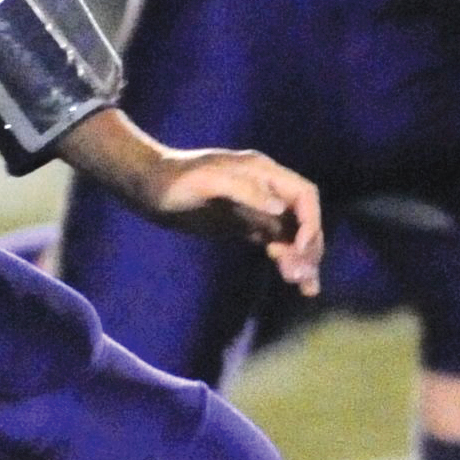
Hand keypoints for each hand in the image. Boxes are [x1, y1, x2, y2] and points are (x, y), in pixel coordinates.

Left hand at [137, 147, 324, 293]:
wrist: (150, 187)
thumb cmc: (175, 180)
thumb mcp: (208, 181)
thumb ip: (245, 191)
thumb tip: (279, 208)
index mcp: (262, 172)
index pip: (304, 195)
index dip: (310, 221)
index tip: (299, 249)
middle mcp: (266, 190)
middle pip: (303, 219)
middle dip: (307, 247)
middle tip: (295, 276)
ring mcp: (257, 210)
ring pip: (292, 236)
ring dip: (303, 259)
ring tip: (305, 287)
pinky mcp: (246, 227)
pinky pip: (277, 244)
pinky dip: (289, 262)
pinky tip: (297, 283)